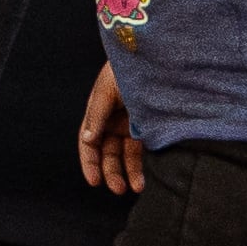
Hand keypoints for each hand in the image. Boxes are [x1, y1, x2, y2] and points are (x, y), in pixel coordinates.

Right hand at [79, 65, 147, 194]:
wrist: (159, 56)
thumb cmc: (128, 67)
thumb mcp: (109, 88)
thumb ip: (98, 113)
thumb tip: (88, 139)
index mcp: (98, 110)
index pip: (89, 141)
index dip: (89, 161)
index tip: (94, 181)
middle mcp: (113, 120)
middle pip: (107, 152)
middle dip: (110, 171)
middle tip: (117, 189)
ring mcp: (132, 124)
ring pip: (126, 154)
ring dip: (128, 172)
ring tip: (135, 188)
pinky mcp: (151, 126)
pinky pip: (143, 149)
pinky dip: (142, 164)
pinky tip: (145, 177)